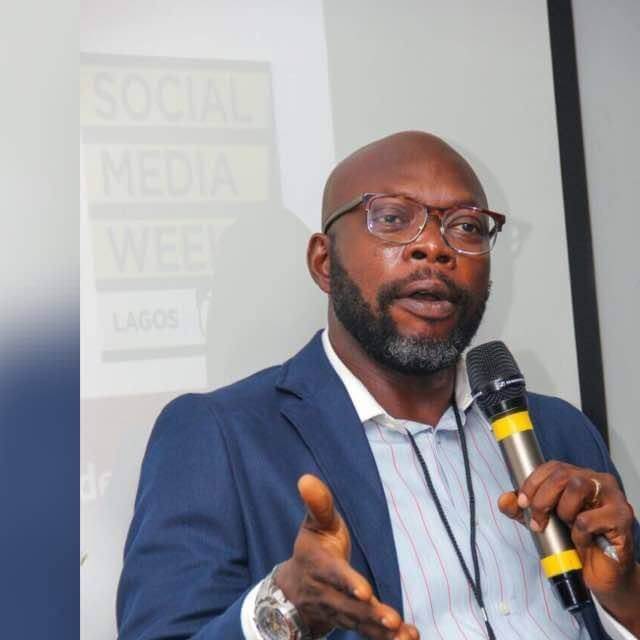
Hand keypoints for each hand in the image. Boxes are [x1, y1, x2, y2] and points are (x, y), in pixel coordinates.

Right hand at [275, 474, 418, 639]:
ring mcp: (341, 613)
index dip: (347, 583)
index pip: (333, 575)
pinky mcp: (353, 623)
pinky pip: (369, 633)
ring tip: (405, 636)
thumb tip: (306, 478)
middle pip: (350, 607)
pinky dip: (388, 639)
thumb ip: (317, 505)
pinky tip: (411, 638)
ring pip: (361, 625)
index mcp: (320, 567)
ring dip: (382, 632)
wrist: (296, 591)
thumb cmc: (313, 549)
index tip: (365, 592)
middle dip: (370, 615)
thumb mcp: (314, 525)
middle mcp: (329, 594)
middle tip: (392, 621)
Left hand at [498, 461, 639, 633]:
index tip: (522, 503)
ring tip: (567, 526)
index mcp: (579, 476)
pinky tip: (584, 539)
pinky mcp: (622, 516)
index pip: (552, 467)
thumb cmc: (574, 542)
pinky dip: (579, 532)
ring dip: (563, 511)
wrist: (599, 573)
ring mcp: (613, 496)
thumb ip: (521, 510)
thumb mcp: (540, 522)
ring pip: (577, 487)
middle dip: (542, 499)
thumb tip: (504, 500)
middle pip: (562, 475)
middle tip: (537, 521)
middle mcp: (597, 480)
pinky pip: (588, 518)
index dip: (532, 483)